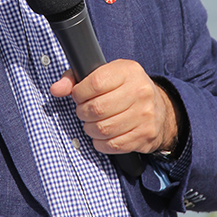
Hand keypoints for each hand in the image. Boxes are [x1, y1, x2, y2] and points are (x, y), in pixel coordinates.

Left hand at [50, 59, 178, 154]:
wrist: (160, 108)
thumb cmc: (125, 88)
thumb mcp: (105, 74)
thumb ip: (76, 78)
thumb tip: (56, 89)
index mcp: (128, 71)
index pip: (95, 83)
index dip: (79, 93)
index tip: (78, 96)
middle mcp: (140, 91)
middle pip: (97, 108)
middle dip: (83, 112)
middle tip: (83, 111)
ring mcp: (145, 115)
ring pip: (103, 129)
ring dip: (90, 129)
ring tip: (91, 123)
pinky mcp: (145, 135)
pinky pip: (113, 145)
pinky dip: (101, 143)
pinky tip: (102, 135)